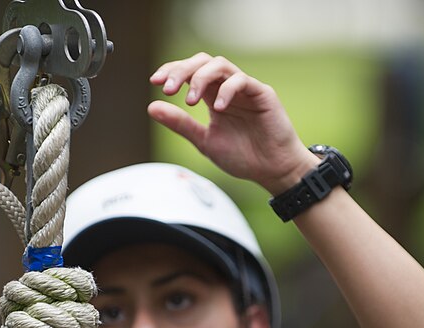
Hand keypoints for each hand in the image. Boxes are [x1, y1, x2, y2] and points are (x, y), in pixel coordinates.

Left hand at [148, 53, 318, 194]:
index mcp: (212, 96)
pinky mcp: (262, 93)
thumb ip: (181, 124)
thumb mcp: (204, 141)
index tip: (155, 82)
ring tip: (190, 101)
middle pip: (202, 62)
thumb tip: (152, 107)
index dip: (171, 71)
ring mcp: (244, 89)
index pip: (190, 71)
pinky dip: (226, 90)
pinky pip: (241, 80)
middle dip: (181, 70)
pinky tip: (217, 108)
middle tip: (168, 88)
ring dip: (200, 78)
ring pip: (220, 65)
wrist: (271, 170)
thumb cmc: (243, 156)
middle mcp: (227, 88)